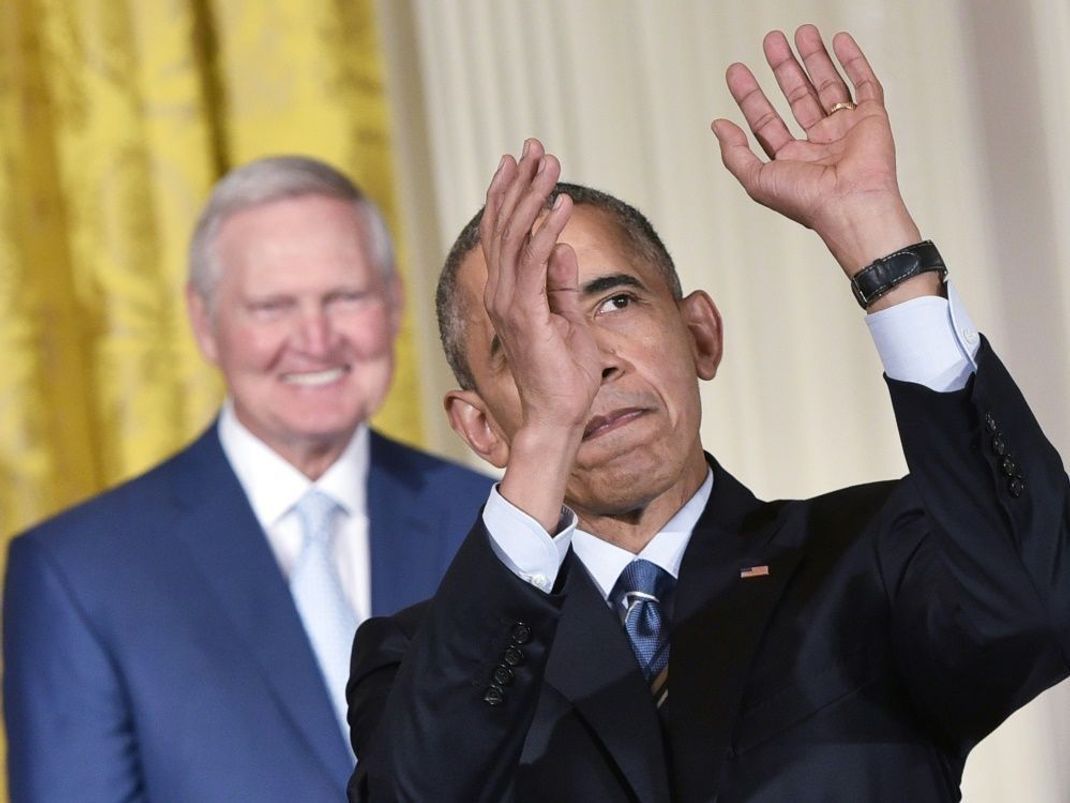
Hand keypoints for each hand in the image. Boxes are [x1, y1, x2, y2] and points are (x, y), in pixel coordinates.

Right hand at [481, 139, 601, 436]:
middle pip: (504, 226)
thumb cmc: (564, 375)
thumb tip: (564, 249)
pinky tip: (561, 205)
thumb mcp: (568, 319)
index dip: (511, 195)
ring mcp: (511, 305)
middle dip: (519, 183)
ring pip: (515, 238)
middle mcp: (503, 294)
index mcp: (510, 293)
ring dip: (533, 197)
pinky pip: (534, 265)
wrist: (558, 417)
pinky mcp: (526, 316)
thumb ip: (561, 284)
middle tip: (534, 146)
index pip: (505, 234)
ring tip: (549, 163)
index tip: (523, 161)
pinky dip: (547, 232)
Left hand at [712, 25, 922, 275]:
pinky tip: (839, 41)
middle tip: (771, 42)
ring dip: (814, 58)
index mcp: (792, 160)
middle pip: (797, 96)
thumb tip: (718, 125)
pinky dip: (853, 61)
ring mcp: (845, 130)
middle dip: (784, 67)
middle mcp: (818, 144)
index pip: (766, 120)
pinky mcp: (872, 119)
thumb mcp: (757, 179)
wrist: (851, 204)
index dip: (750, 95)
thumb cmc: (808, 201)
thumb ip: (735, 153)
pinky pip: (864, 83)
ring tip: (801, 32)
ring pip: (828, 85)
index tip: (737, 71)